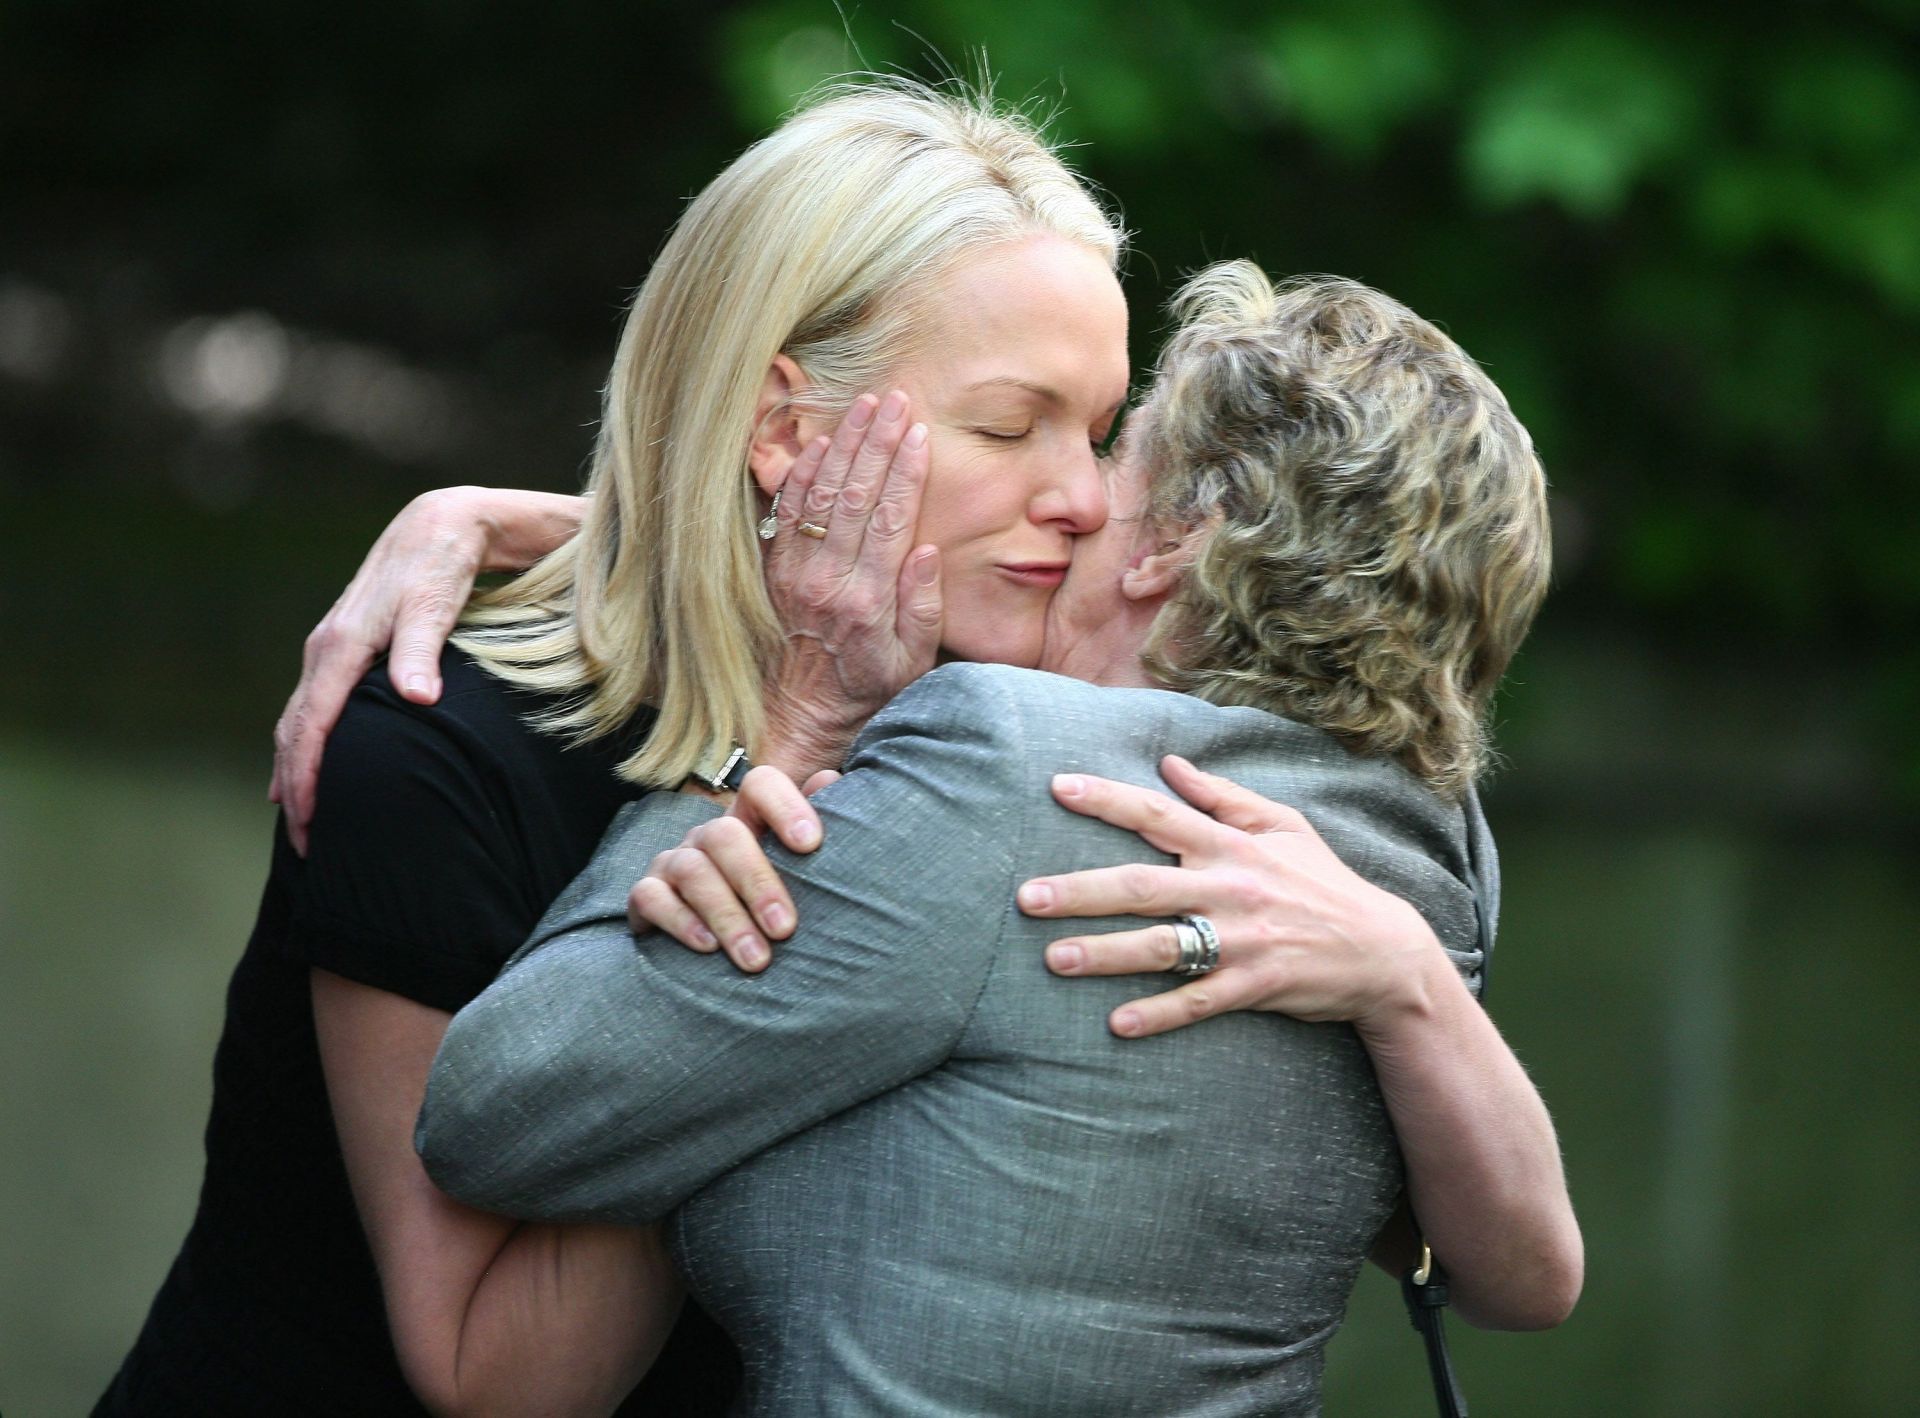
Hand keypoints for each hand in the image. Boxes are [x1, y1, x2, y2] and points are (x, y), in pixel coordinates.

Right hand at [270, 486, 583, 854]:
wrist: (439, 525)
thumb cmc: (442, 566)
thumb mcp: (437, 604)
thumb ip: (424, 652)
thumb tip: (417, 700)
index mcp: (341, 646)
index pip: (313, 725)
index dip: (308, 778)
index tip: (310, 824)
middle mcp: (325, 648)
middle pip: (296, 731)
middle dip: (296, 789)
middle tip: (306, 846)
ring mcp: (330, 647)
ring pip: (300, 720)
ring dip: (296, 770)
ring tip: (302, 820)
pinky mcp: (343, 648)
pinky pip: (313, 705)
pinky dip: (305, 743)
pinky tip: (309, 769)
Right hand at [627, 766, 839, 972]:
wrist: (712, 949)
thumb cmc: (768, 904)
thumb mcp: (799, 870)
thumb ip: (820, 830)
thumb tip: (827, 778)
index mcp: (750, 820)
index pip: (761, 786)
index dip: (785, 806)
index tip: (811, 845)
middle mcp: (709, 836)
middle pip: (725, 834)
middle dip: (757, 882)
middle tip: (785, 929)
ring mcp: (673, 863)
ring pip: (692, 870)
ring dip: (726, 915)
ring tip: (756, 958)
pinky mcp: (646, 896)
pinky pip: (652, 898)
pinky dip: (680, 922)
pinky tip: (707, 947)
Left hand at [758, 391, 941, 779]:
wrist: (804, 713)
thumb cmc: (870, 686)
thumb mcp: (914, 658)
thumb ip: (922, 603)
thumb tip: (927, 548)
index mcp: (869, 598)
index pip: (891, 517)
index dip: (906, 469)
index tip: (918, 431)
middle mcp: (829, 579)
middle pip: (855, 493)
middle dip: (876, 440)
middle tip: (893, 399)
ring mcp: (796, 573)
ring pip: (820, 493)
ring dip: (841, 444)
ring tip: (861, 405)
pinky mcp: (774, 571)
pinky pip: (787, 511)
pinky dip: (800, 472)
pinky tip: (816, 442)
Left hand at [1016, 754, 1444, 1039]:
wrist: (1383, 951)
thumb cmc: (1324, 881)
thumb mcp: (1284, 824)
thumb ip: (1223, 795)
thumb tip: (1170, 764)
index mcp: (1232, 844)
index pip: (1158, 813)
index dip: (1107, 799)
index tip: (1056, 787)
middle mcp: (1231, 888)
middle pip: (1143, 885)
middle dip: (1081, 890)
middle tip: (1027, 897)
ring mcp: (1242, 940)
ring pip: (1162, 946)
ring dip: (1105, 954)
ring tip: (1053, 960)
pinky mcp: (1254, 986)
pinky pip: (1198, 1002)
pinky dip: (1158, 1014)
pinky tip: (1116, 1024)